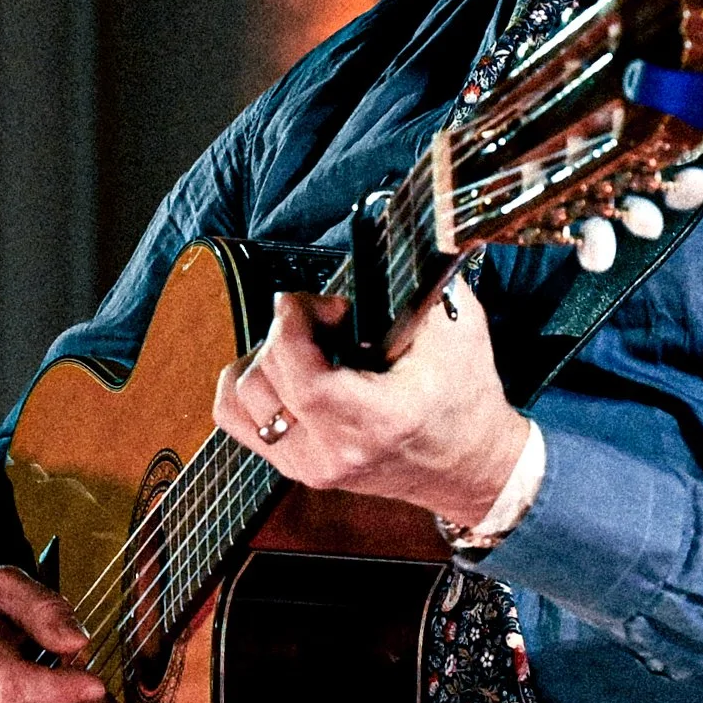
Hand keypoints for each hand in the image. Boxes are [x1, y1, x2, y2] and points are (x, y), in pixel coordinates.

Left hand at [217, 280, 529, 530]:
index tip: (299, 301)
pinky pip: (235, 417)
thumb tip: (395, 236)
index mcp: (380, 422)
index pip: (305, 380)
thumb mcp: (459, 331)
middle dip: (287, 330)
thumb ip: (424, 281)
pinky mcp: (293, 466)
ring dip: (268, 356)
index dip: (289, 328)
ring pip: (244, 395)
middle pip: (267, 378)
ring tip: (310, 346)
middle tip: (329, 317)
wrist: (467, 465)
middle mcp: (337, 451)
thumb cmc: (464, 399)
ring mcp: (310, 465)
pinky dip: (247, 383)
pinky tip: (279, 367)